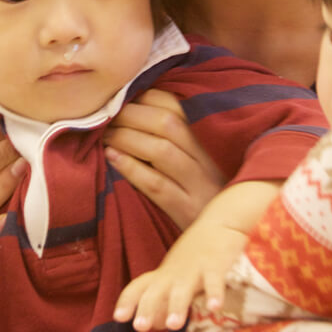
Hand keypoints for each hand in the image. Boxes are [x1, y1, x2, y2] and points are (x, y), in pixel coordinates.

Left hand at [103, 88, 226, 227]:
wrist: (225, 235)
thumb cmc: (205, 191)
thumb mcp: (202, 157)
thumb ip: (179, 132)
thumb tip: (136, 103)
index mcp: (211, 138)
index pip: (178, 104)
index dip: (146, 97)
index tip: (124, 98)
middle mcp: (207, 158)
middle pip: (168, 123)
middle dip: (131, 115)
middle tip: (108, 116)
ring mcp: (198, 185)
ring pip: (161, 151)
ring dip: (127, 138)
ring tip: (105, 135)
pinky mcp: (186, 210)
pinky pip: (156, 185)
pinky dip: (131, 168)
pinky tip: (112, 157)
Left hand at [113, 219, 248, 331]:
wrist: (220, 224)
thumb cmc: (195, 257)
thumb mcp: (176, 277)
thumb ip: (164, 301)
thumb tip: (156, 324)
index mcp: (162, 275)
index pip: (138, 287)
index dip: (127, 301)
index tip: (118, 317)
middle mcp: (173, 273)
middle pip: (155, 291)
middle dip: (147, 308)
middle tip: (140, 326)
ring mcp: (193, 269)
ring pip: (182, 289)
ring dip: (176, 306)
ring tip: (173, 325)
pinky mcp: (215, 265)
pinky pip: (214, 281)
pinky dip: (214, 294)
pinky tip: (215, 308)